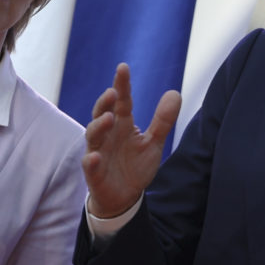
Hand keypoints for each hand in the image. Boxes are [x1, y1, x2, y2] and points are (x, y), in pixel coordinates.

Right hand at [82, 63, 180, 217]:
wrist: (124, 197)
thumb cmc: (135, 166)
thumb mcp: (153, 142)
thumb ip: (162, 120)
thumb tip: (175, 93)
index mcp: (122, 124)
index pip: (122, 101)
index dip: (122, 85)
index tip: (123, 67)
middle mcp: (107, 135)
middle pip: (102, 113)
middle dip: (105, 103)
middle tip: (113, 92)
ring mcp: (98, 152)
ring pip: (93, 135)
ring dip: (98, 126)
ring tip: (108, 118)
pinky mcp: (94, 172)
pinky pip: (89, 164)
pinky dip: (91, 160)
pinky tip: (95, 157)